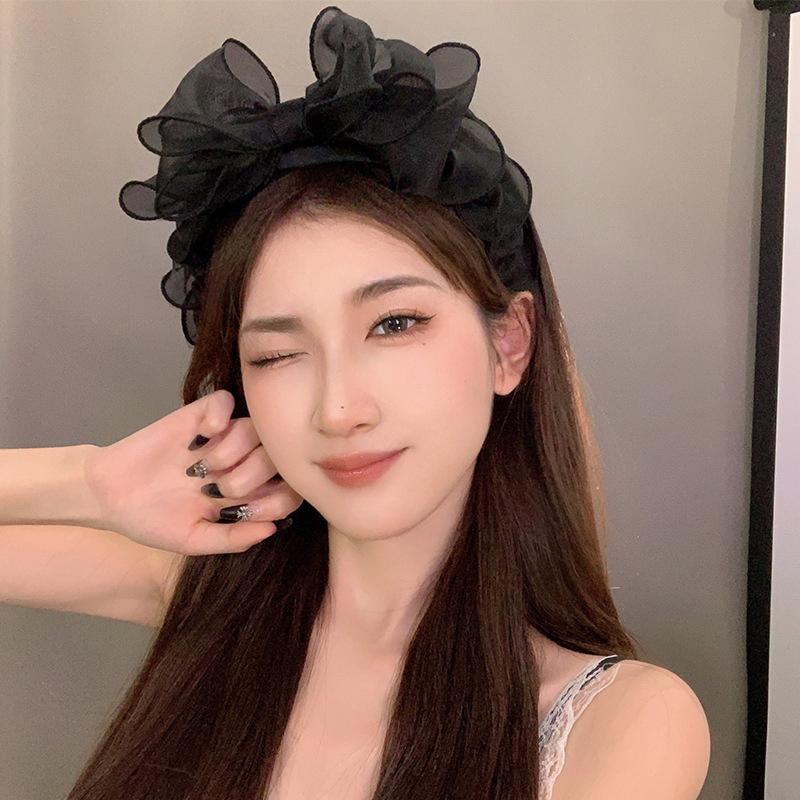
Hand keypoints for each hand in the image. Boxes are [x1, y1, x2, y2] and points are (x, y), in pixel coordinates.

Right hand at [84, 389, 303, 554]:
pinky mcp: (198, 416)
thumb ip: (232, 538)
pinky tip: (203, 434)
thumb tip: (273, 530)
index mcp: (245, 496)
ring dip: (235, 448)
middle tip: (220, 488)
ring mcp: (220, 438)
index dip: (280, 499)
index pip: (288, 490)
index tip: (248, 509)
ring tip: (204, 466)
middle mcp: (239, 464)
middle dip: (254, 475)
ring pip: (254, 428)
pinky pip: (225, 401)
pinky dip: (221, 414)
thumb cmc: (152, 520)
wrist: (108, 495)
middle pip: (276, 456)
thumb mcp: (192, 540)